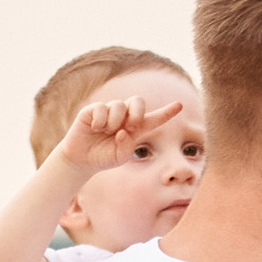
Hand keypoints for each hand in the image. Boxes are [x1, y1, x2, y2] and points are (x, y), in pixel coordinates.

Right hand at [52, 90, 182, 176]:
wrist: (81, 160)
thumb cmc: (103, 158)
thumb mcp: (120, 157)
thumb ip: (128, 147)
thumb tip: (123, 131)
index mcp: (135, 129)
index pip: (154, 118)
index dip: (167, 112)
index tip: (179, 105)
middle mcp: (124, 116)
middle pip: (138, 101)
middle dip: (137, 112)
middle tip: (131, 126)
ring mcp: (109, 111)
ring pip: (119, 105)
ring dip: (115, 120)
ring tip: (106, 131)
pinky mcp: (93, 109)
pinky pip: (101, 107)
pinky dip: (100, 120)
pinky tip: (95, 128)